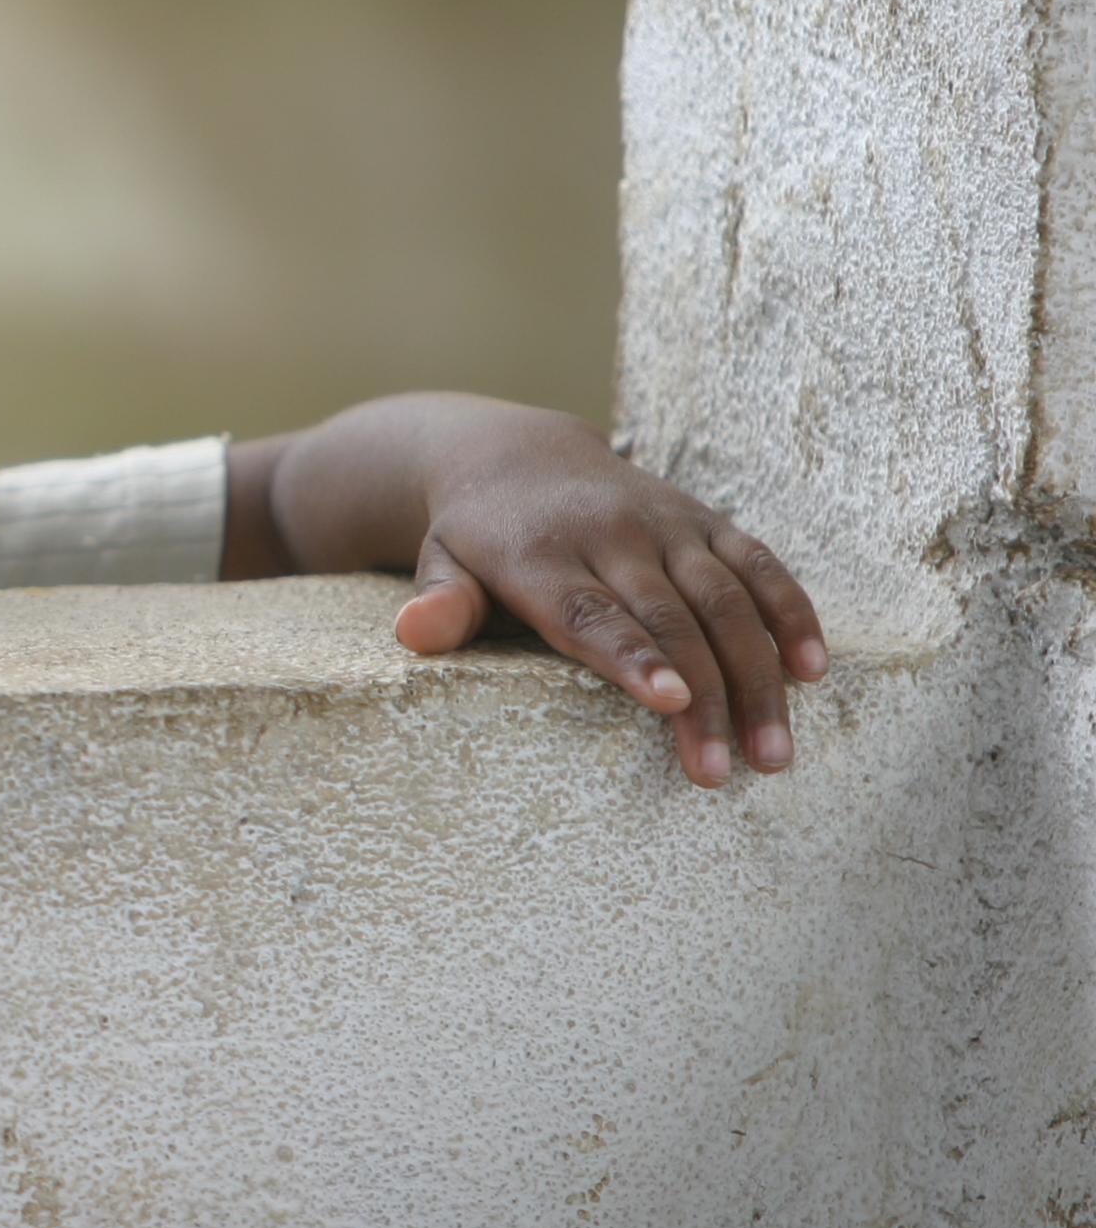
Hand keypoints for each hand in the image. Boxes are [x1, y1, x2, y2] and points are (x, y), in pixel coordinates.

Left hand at [234, 395, 825, 788]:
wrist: (515, 454)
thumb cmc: (477, 536)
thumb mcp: (440, 562)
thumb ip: (440, 601)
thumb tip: (413, 633)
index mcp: (541, 553)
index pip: (591, 611)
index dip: (632, 656)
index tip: (670, 702)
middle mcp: (610, 533)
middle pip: (667, 620)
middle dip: (704, 697)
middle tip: (723, 773)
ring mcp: (665, 522)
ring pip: (725, 600)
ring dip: (757, 676)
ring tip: (774, 754)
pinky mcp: (706, 519)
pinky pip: (759, 564)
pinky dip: (791, 613)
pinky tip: (813, 671)